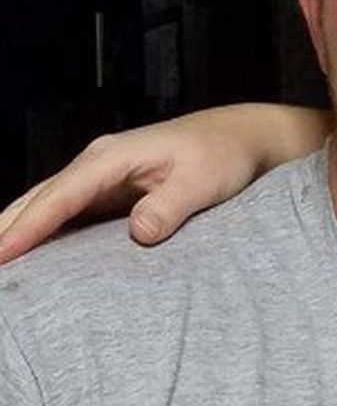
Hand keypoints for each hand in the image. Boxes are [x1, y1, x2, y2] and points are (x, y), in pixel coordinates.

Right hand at [0, 104, 330, 262]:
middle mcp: (98, 164)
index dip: (27, 228)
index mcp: (113, 158)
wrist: (243, 138)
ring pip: (47, 206)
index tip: (0, 256)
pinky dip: (43, 233)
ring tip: (0, 268)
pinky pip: (67, 215)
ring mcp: (102, 178)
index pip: (59, 197)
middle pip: (38, 200)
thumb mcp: (204, 181)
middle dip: (4, 231)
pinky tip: (31, 260)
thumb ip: (170, 205)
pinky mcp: (112, 192)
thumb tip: (139, 233)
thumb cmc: (225, 155)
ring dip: (17, 232)